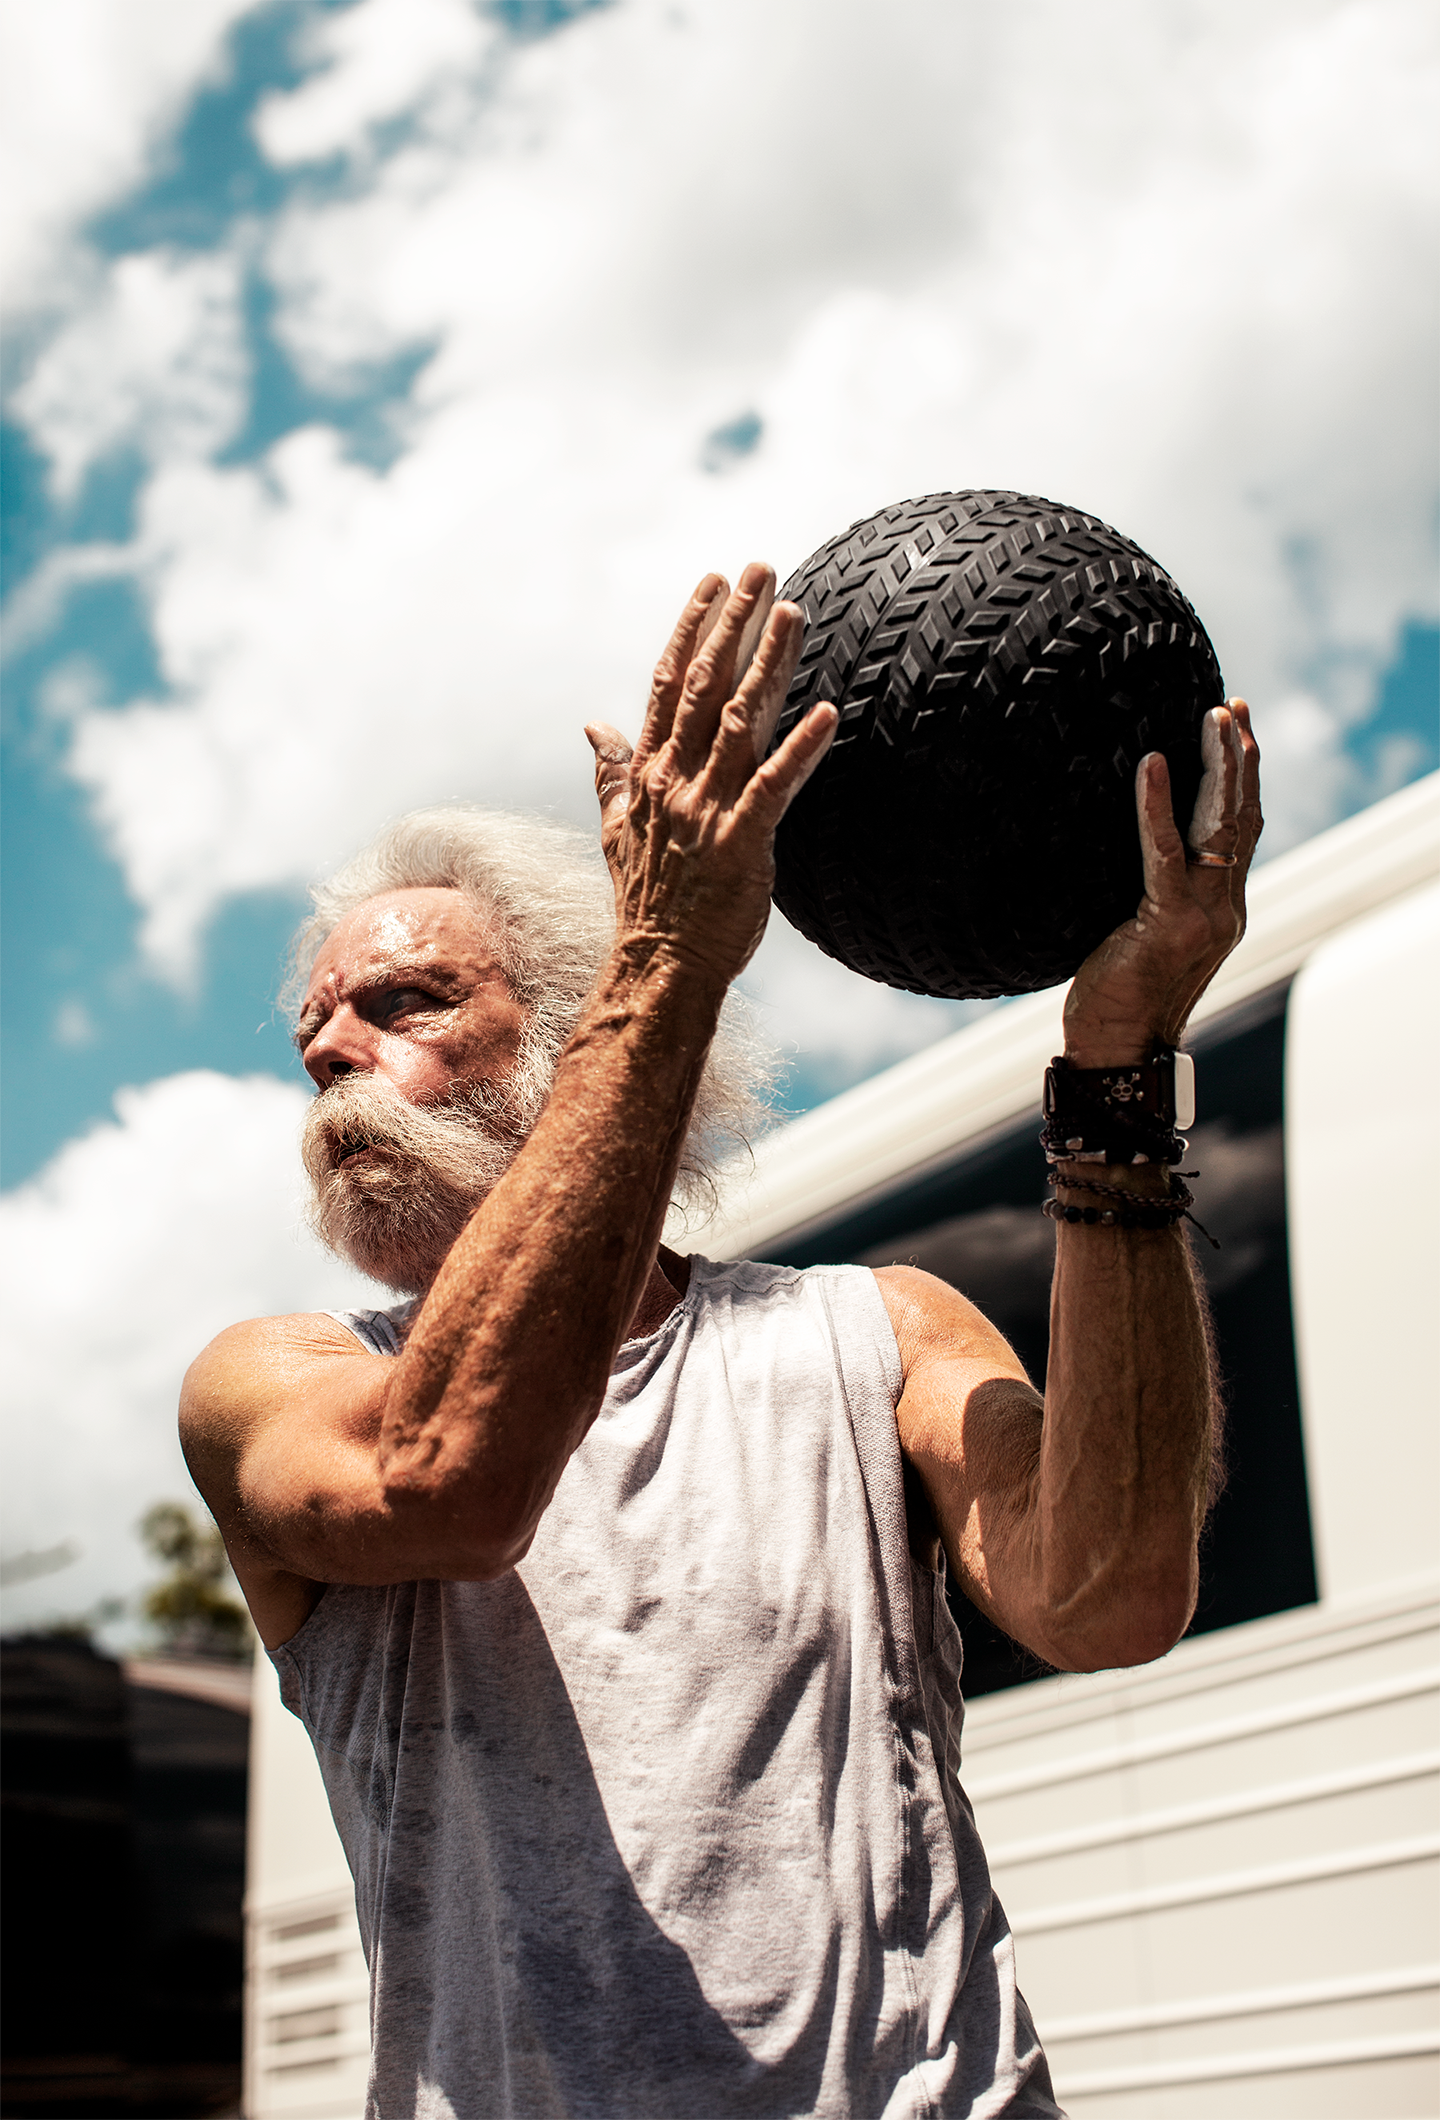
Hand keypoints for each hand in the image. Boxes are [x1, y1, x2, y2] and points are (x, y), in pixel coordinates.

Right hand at [585, 564, 836, 987]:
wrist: (658, 964)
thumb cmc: (648, 900)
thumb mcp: (618, 828)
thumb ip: (610, 772)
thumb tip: (593, 725)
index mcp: (651, 773)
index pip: (667, 683)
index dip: (691, 627)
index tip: (714, 582)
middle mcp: (677, 781)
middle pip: (704, 685)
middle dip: (734, 623)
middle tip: (762, 569)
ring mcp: (709, 809)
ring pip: (740, 720)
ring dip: (768, 663)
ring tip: (793, 611)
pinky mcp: (744, 842)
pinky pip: (775, 787)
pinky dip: (801, 749)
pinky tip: (828, 712)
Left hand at [1062, 700, 1261, 1066]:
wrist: (1116, 1051)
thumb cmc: (1115, 995)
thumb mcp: (1140, 932)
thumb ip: (1151, 892)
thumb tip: (1126, 847)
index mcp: (1221, 908)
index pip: (1243, 831)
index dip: (1243, 778)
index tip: (1237, 726)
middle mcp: (1224, 908)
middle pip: (1243, 818)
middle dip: (1240, 758)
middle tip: (1232, 706)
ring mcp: (1204, 916)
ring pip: (1221, 828)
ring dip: (1220, 768)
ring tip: (1213, 719)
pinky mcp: (1170, 923)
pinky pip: (1164, 853)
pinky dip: (1157, 806)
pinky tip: (1152, 765)